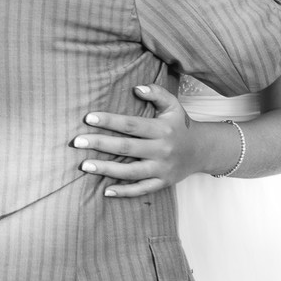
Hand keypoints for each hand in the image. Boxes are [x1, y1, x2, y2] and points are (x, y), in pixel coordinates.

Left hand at [72, 84, 200, 197]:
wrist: (203, 150)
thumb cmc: (179, 125)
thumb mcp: (172, 105)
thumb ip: (156, 93)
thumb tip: (136, 88)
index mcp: (162, 129)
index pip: (131, 125)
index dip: (109, 121)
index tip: (88, 118)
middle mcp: (162, 150)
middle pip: (126, 147)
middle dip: (100, 144)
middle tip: (77, 141)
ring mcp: (162, 169)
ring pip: (131, 171)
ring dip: (106, 169)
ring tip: (84, 165)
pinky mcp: (163, 183)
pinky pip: (142, 189)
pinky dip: (124, 192)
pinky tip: (106, 191)